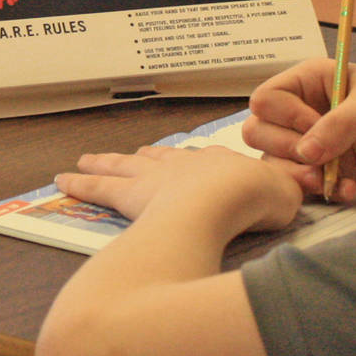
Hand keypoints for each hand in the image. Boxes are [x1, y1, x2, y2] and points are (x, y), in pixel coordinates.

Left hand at [57, 145, 301, 234]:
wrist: (230, 197)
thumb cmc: (259, 199)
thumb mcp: (285, 196)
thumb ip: (284, 194)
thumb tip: (293, 193)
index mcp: (217, 165)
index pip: (199, 163)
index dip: (187, 165)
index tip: (177, 162)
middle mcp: (181, 167)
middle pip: (154, 159)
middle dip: (137, 158)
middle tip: (120, 156)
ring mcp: (154, 179)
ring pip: (120, 168)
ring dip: (101, 165)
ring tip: (80, 164)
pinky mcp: (131, 196)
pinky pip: (97, 188)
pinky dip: (80, 185)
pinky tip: (62, 183)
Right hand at [241, 58, 355, 200]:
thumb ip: (338, 124)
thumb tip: (305, 153)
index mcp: (308, 82)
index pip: (265, 100)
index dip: (283, 116)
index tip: (312, 124)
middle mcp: (305, 111)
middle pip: (260, 132)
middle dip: (283, 148)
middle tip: (313, 159)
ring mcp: (318, 143)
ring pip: (278, 162)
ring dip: (297, 174)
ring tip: (323, 180)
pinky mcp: (334, 169)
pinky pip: (309, 185)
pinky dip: (324, 191)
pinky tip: (347, 188)